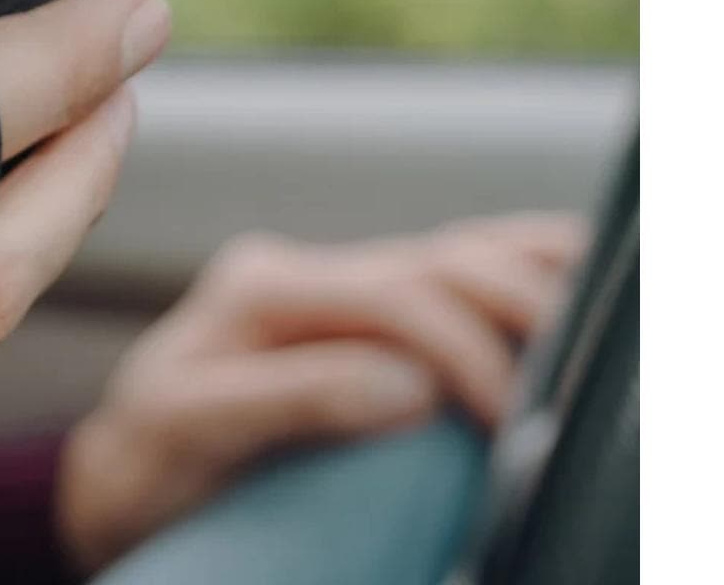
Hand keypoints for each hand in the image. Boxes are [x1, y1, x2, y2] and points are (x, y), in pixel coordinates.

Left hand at [55, 213, 585, 573]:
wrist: (121, 469)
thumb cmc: (148, 458)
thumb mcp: (190, 427)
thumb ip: (290, 396)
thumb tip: (407, 386)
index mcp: (259, 289)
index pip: (394, 296)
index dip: (465, 349)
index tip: (509, 417)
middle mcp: (301, 271)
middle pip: (441, 265)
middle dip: (519, 314)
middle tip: (567, 387)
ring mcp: (334, 285)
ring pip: (460, 254)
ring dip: (536, 279)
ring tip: (602, 319)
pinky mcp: (359, 310)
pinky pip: (455, 273)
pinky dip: (524, 267)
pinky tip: (579, 274)